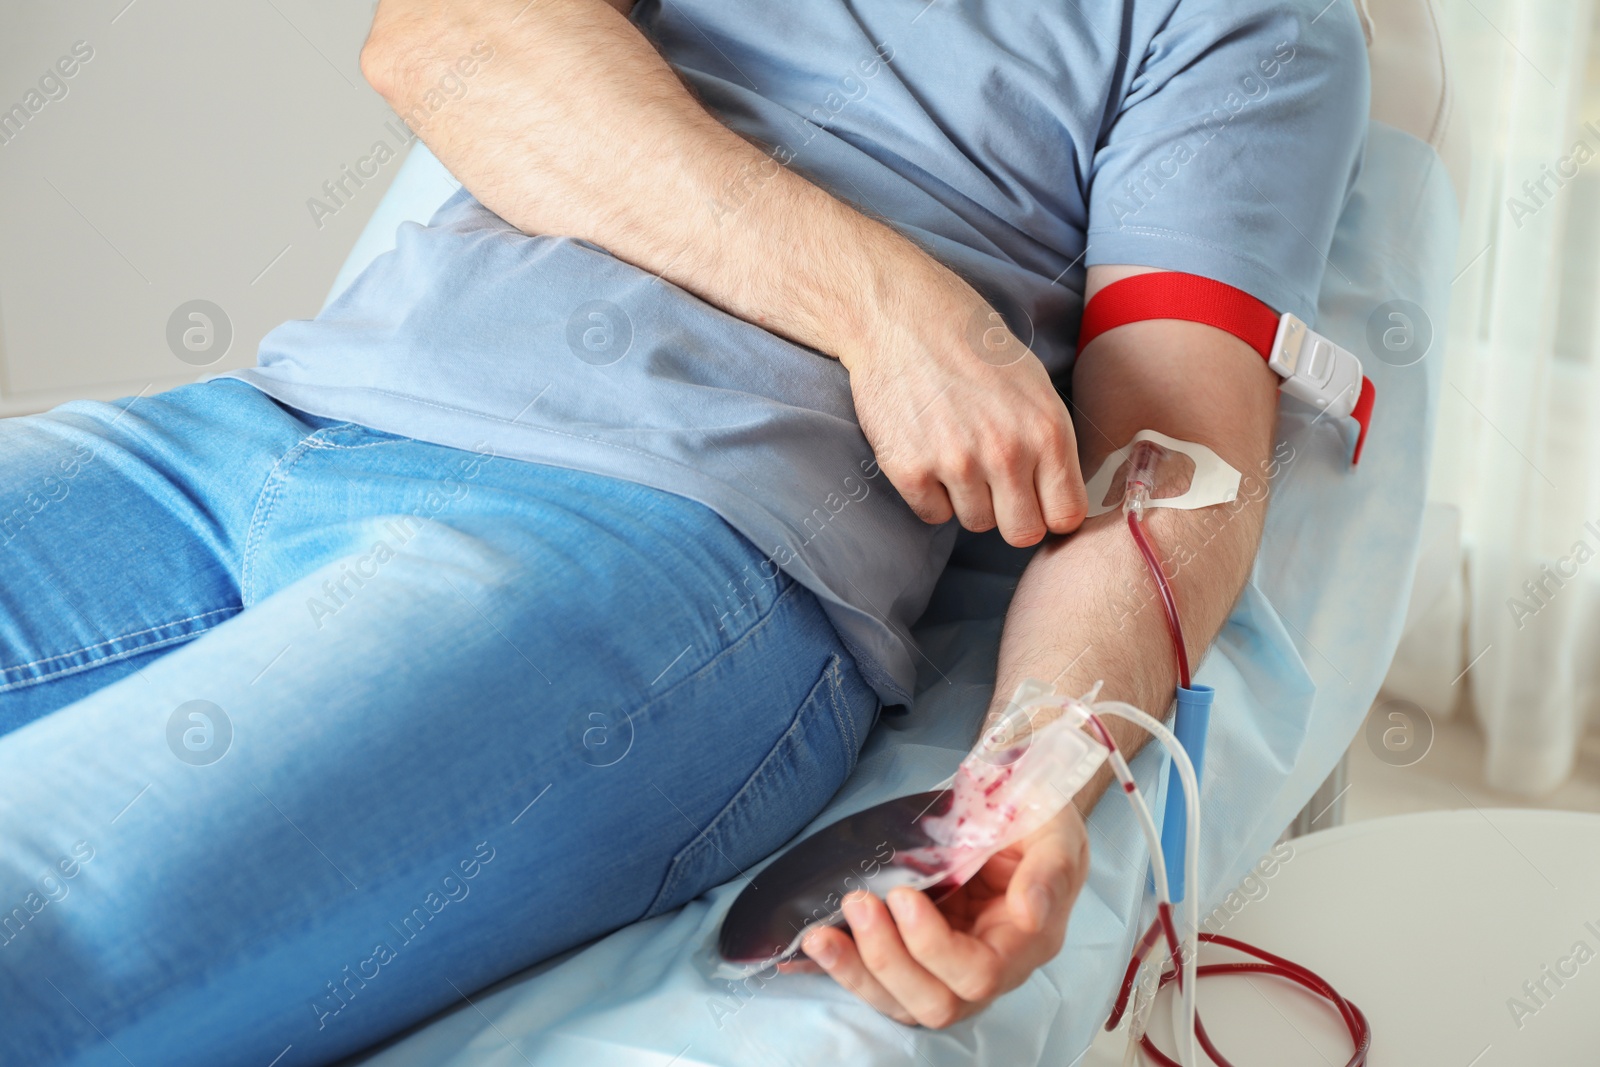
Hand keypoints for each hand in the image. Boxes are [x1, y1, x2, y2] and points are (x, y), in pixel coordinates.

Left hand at [798, 804, 1089, 1027]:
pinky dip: (843, 970)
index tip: (902, 894)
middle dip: (887, 960)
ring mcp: (948, 967)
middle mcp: (989, 966)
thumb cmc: (1038, 817)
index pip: (979, 974)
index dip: (934, 946)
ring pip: (902, 1003)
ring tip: (819, 934)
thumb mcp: (1056, 832)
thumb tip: (1030, 912)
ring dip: (856, 972)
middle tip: (857, 903)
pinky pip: (880, 980)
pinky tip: (809, 951)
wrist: (1018, 807)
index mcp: (1026, 941)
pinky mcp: (916, 955)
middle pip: (936, 1003)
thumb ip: (1048, 871)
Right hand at [843, 283, 1087, 547]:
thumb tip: (1062, 500)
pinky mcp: (910, 469)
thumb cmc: (974, 348)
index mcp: (1047, 432)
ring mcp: (956, 464)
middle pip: (1021, 533)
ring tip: (956, 454)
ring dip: (967, 499)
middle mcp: (1007, 453)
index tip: (1036, 500)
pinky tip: (927, 453)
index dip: (1050, 512)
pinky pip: (932, 514)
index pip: (1066, 516)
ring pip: (975, 523)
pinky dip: (930, 493)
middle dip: (1010, 515)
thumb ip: (1052, 445)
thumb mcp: (1036, 388)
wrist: (904, 318)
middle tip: (994, 485)